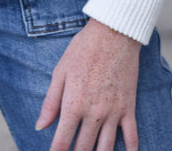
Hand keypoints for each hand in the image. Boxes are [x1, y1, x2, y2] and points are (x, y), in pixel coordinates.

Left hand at [36, 19, 140, 150]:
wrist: (114, 33)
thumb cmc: (83, 49)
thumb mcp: (60, 71)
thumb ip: (50, 102)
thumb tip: (39, 126)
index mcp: (74, 104)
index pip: (63, 141)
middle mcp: (94, 113)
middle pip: (83, 148)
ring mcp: (113, 112)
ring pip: (106, 148)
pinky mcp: (128, 107)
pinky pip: (131, 136)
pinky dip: (129, 150)